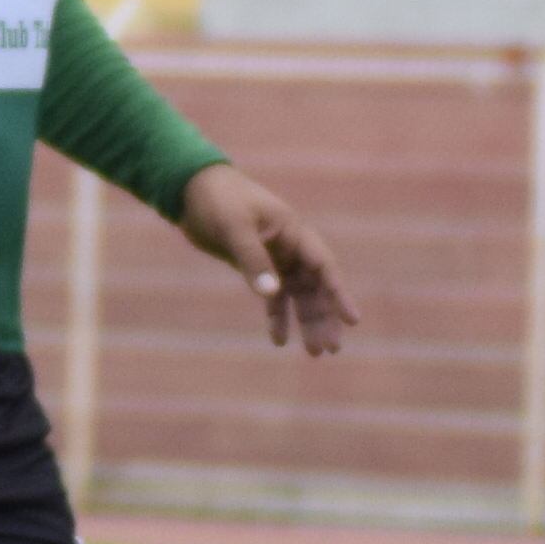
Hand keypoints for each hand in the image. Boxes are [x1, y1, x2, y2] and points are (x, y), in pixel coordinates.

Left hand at [174, 162, 358, 358]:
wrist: (192, 189)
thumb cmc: (217, 200)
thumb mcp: (234, 228)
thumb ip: (252, 260)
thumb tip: (271, 294)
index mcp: (293, 232)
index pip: (323, 267)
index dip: (338, 294)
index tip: (352, 320)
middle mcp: (290, 247)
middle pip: (315, 288)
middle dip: (325, 318)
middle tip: (332, 349)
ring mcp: (275, 257)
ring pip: (298, 296)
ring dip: (306, 322)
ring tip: (315, 353)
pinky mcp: (256, 266)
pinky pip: (273, 296)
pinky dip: (277, 317)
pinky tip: (279, 340)